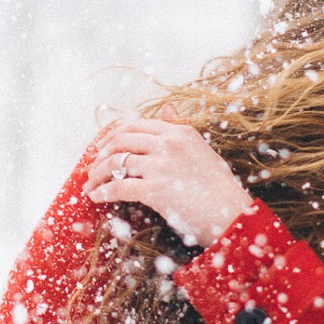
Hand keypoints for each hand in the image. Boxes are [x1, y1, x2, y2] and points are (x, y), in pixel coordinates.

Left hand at [82, 111, 252, 246]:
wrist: (233, 215)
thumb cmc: (219, 188)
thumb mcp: (202, 151)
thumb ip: (182, 130)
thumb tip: (169, 108)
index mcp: (181, 132)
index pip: (137, 125)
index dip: (114, 135)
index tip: (104, 146)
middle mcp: (169, 143)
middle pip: (122, 140)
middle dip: (102, 153)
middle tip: (92, 165)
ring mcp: (161, 165)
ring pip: (116, 162)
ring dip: (97, 174)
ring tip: (90, 183)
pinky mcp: (155, 189)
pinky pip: (118, 186)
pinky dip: (103, 191)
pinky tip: (96, 197)